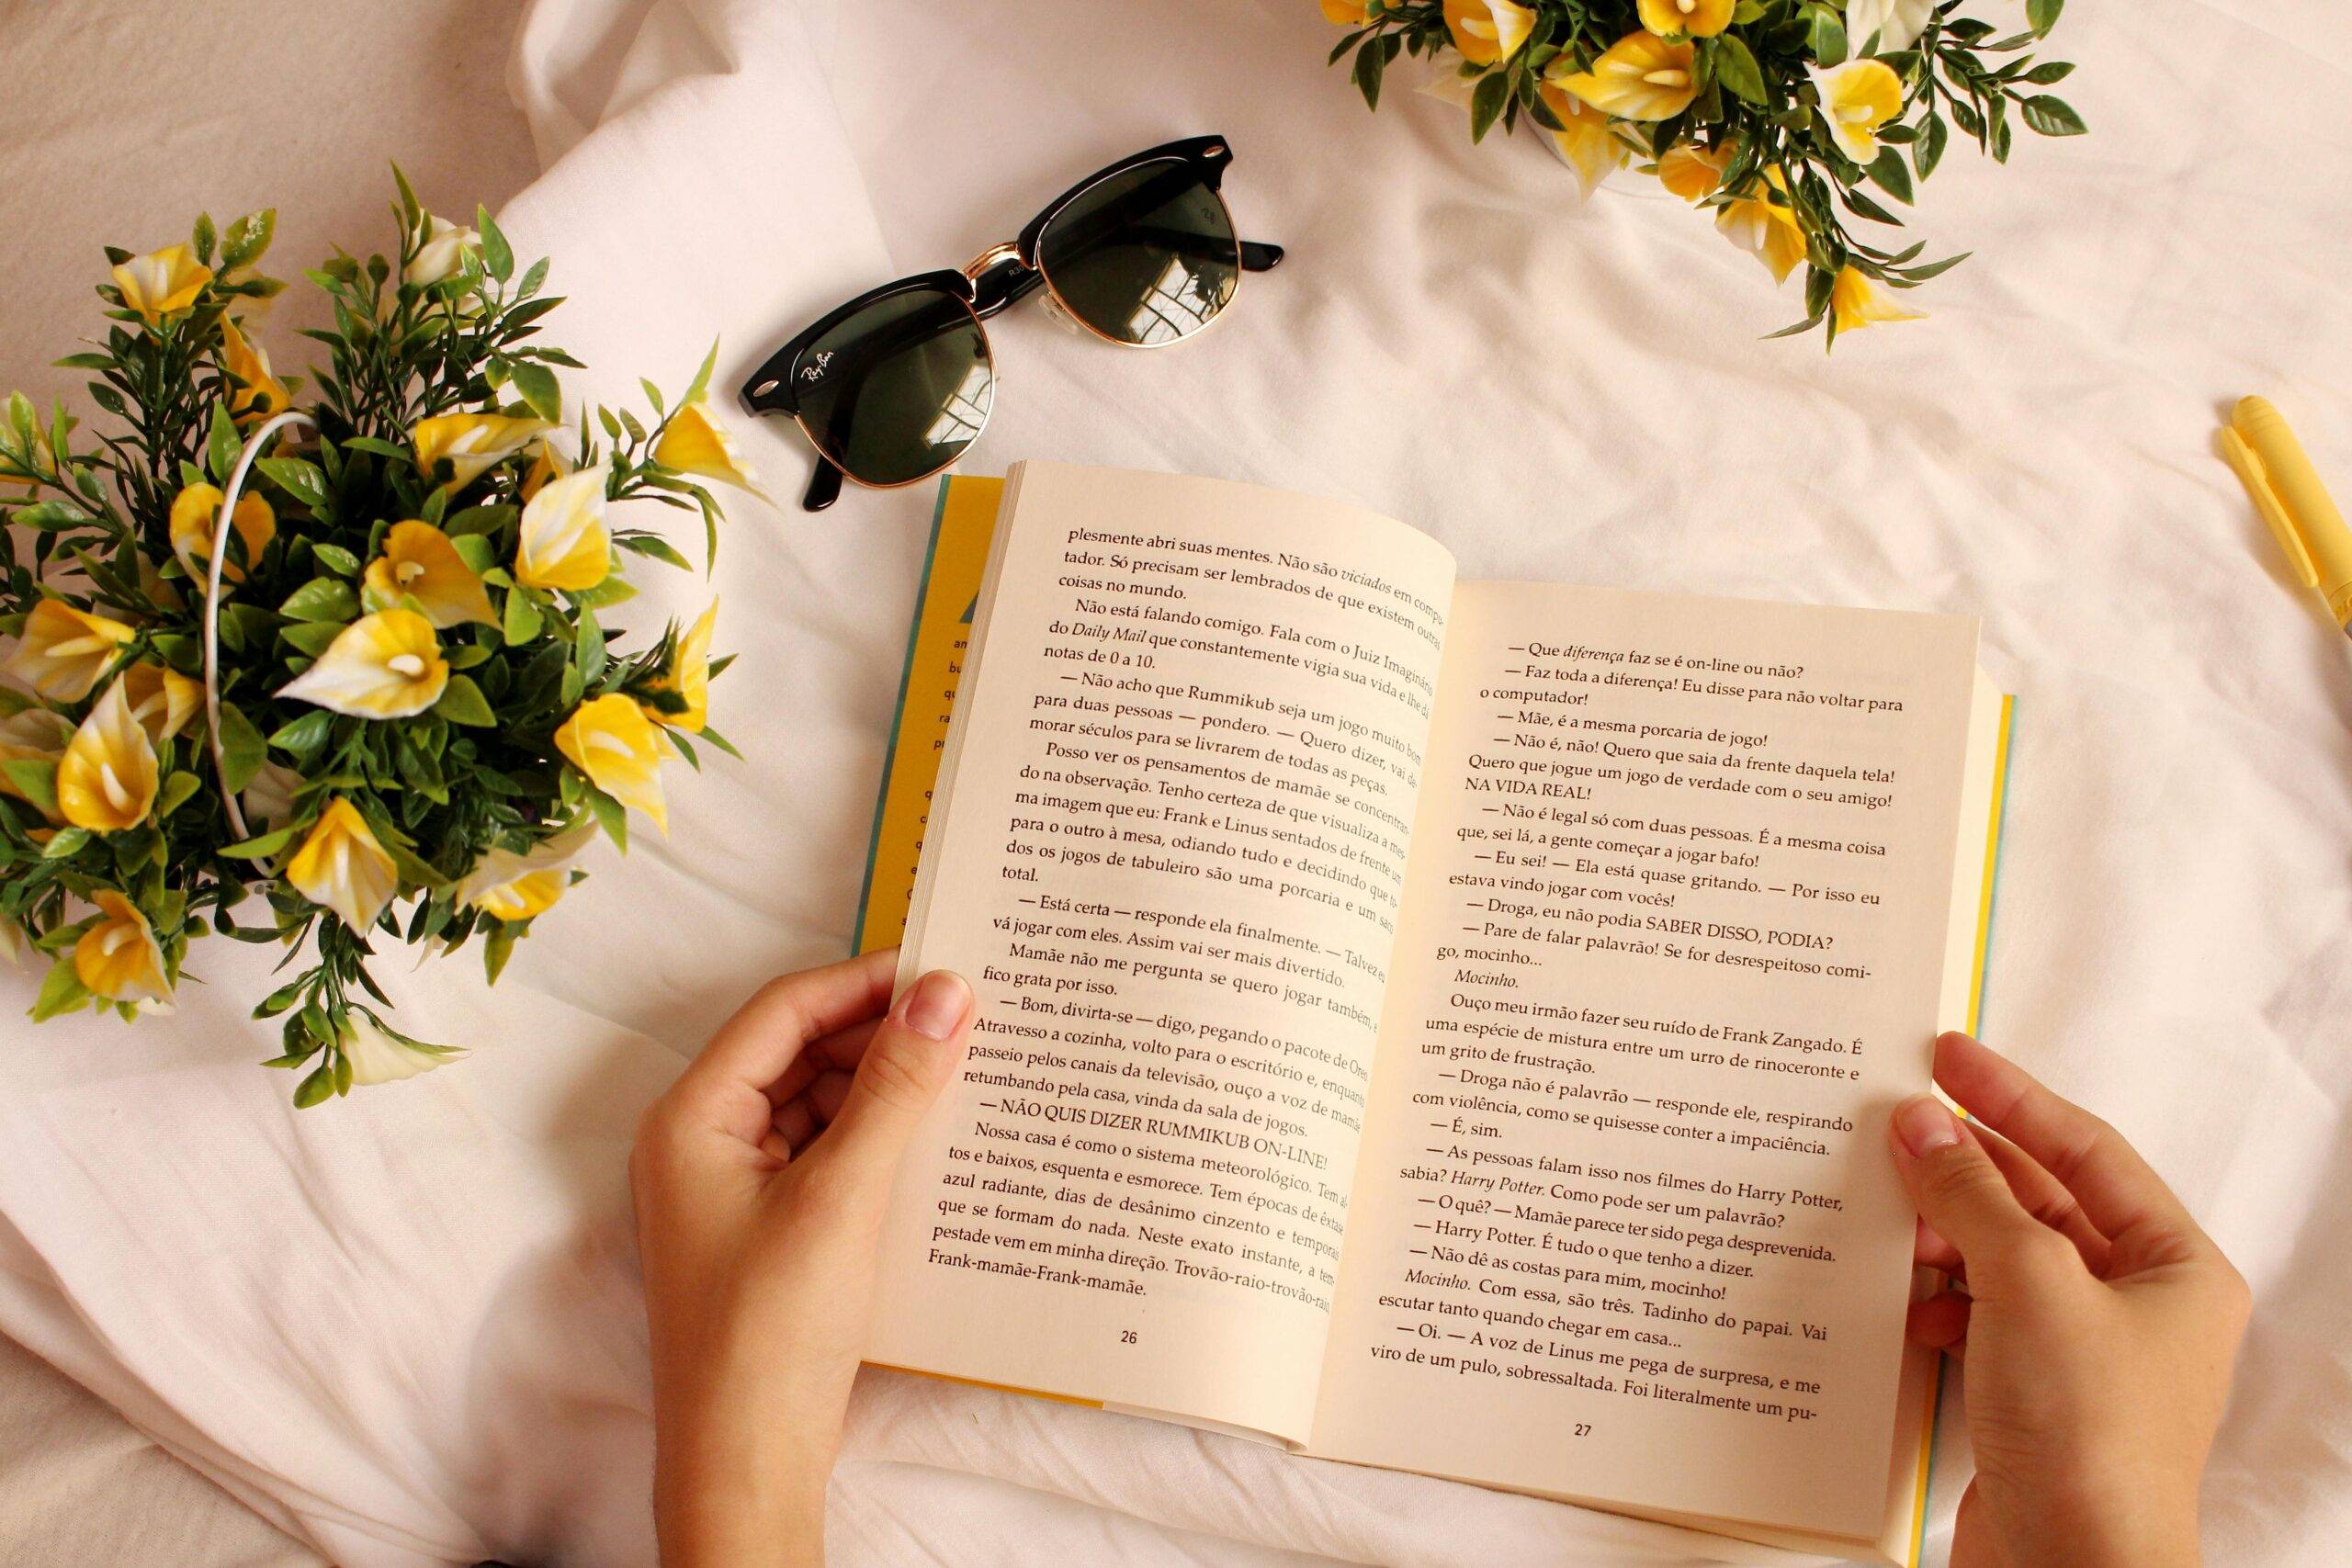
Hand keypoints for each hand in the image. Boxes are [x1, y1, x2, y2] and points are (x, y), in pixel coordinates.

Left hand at [630, 948, 973, 1567]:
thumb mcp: (843, 1196)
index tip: (944, 969)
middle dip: (882, 1033)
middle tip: (971, 1016)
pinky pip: (828, 1152)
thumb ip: (895, 1089)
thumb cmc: (770, 1333)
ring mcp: (735, 1187)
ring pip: (819, 1101)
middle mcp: (703, 1141)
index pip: (782, 1011)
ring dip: (886, 1086)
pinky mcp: (770, 1228)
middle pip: (800, 1051)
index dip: (863, 983)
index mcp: (691, 1118)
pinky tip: (939, 1137)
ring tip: (968, 1069)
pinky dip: (879, 1137)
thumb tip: (945, 994)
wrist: (747, 1463)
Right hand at [1890, 1032, 2248, 1567]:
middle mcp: (2138, 1305)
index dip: (2010, 1097)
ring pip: (1999, 1258)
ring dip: (1940, 1234)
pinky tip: (1898, 1299)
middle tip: (1891, 1122)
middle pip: (2039, 1201)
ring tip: (1882, 1210)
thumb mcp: (2029, 1284)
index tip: (1944, 1055)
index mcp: (2175, 1267)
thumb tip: (1921, 1123)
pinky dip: (1934, 1299)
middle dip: (1963, 1166)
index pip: (2084, 1149)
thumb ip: (1972, 1194)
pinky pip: (1976, 1316)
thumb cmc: (2087, 1434)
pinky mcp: (2034, 1397)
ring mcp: (2084, 1354)